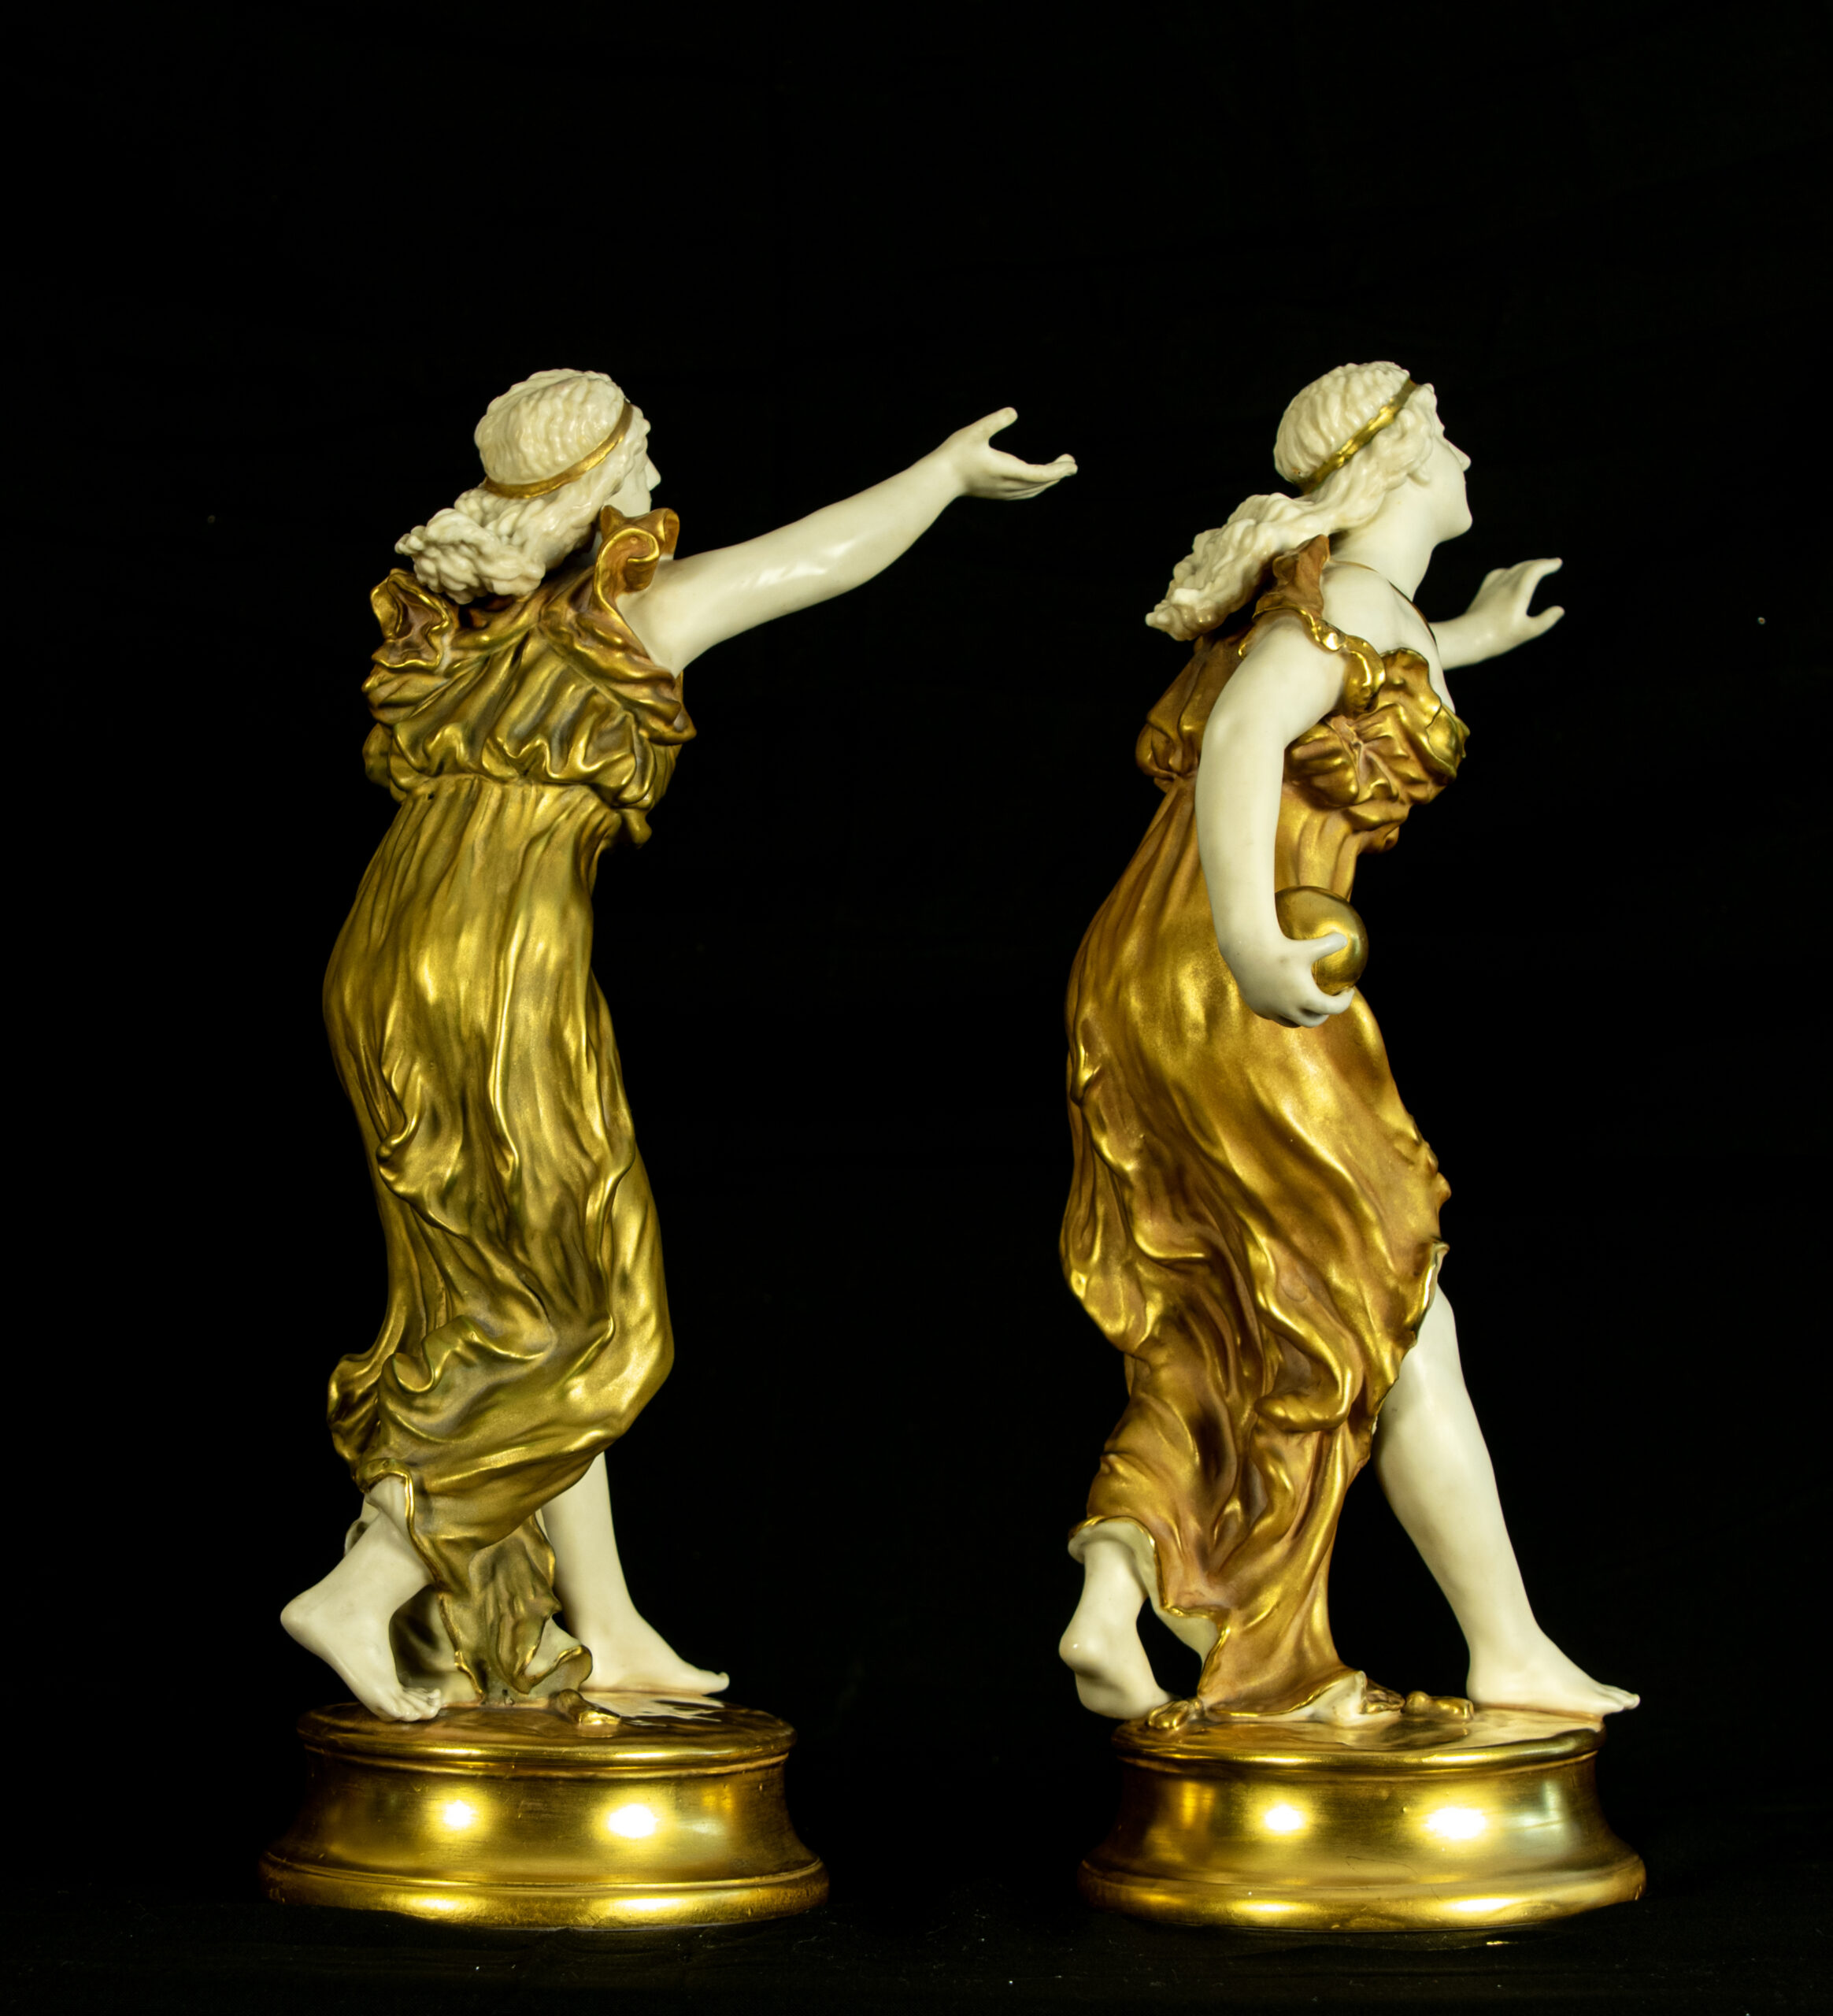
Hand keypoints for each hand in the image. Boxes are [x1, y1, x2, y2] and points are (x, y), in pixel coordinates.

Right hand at [937, 408, 1075, 498]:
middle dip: (1058, 474)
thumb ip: (994, 421)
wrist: (939, 479)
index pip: (1040, 474)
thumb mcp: (974, 432)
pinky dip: (1036, 487)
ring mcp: (1003, 492)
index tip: (1073, 464)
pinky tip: (1037, 481)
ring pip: (1033, 490)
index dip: (1058, 470)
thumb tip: (1013, 411)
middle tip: (1072, 463)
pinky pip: (1024, 493)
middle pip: (1041, 483)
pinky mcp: (997, 493)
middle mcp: (1008, 485)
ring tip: (1059, 470)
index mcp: (1007, 471)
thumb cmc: (955, 454)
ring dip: (1048, 481)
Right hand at [1225, 930, 1355, 1028]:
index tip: (1347, 991)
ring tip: (1306, 1003)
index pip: (1333, 1009)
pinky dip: (1283, 1012)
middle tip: (1327, 1001)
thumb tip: (1346, 939)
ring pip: (1292, 1022)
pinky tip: (1284, 998)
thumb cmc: (1281, 948)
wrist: (1248, 950)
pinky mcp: (1257, 1007)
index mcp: (1306, 998)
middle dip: (1323, 1013)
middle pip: (1313, 1021)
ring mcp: (1271, 1010)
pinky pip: (1274, 1016)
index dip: (1345, 1001)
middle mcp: (1289, 1009)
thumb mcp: (1310, 945)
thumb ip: (1331, 943)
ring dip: (1302, 1016)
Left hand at [1441, 558, 1563, 665]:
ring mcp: (1492, 588)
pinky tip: (1509, 575)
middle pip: (1524, 566)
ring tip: (1534, 569)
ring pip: (1511, 569)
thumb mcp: (1527, 632)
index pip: (1534, 570)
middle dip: (1539, 563)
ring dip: (1525, 566)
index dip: (1547, 564)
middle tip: (1551, 564)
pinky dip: (1509, 571)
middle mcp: (1505, 585)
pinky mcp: (1482, 594)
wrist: (1466, 638)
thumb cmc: (1498, 637)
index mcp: (1518, 592)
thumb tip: (1560, 610)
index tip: (1557, 563)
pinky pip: (1497, 574)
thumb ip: (1545, 620)